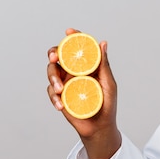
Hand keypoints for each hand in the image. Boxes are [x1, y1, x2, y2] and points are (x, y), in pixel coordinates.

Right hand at [46, 28, 120, 158]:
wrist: (100, 127)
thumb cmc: (107, 104)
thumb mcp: (109, 84)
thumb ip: (104, 65)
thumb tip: (103, 43)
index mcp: (87, 66)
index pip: (78, 48)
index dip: (73, 37)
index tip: (69, 31)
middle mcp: (74, 72)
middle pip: (59, 56)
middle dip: (54, 53)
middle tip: (55, 58)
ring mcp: (65, 83)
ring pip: (51, 72)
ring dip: (52, 78)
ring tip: (59, 89)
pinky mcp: (59, 96)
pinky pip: (50, 92)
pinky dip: (53, 97)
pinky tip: (61, 105)